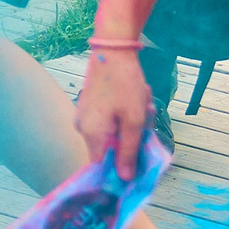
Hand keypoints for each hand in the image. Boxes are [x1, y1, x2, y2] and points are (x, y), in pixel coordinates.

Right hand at [74, 46, 156, 177]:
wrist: (112, 50)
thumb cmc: (125, 85)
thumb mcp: (133, 121)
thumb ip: (128, 152)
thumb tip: (124, 178)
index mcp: (91, 134)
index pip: (100, 168)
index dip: (119, 171)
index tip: (138, 166)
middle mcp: (82, 128)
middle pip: (108, 149)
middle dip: (131, 140)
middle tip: (146, 119)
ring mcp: (84, 116)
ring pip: (111, 134)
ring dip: (130, 125)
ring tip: (143, 105)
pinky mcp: (89, 106)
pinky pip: (108, 121)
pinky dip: (123, 115)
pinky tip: (134, 100)